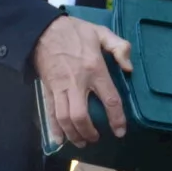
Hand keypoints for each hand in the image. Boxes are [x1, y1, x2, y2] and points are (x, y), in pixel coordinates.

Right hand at [32, 16, 132, 147]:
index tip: (120, 131)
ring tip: (81, 142)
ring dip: (73, 134)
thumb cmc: (74, 31)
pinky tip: (59, 140)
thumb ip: (120, 47)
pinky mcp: (48, 89)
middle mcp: (77, 82)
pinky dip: (54, 128)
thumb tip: (129, 68)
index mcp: (95, 69)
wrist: (42, 28)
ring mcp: (60, 87)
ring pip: (64, 118)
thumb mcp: (101, 32)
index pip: (109, 99)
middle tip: (96, 139)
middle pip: (81, 116)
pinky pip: (50, 112)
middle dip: (89, 132)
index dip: (116, 119)